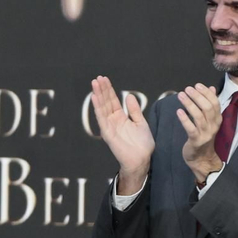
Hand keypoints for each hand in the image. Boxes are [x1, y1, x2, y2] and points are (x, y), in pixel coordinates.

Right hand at [89, 76, 154, 192]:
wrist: (142, 159)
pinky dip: (98, 107)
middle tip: (98, 78)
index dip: (109, 90)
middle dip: (102, 90)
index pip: (112, 101)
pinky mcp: (107, 133)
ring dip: (98, 95)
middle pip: (106, 102)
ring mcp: (109, 126)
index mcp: (120, 118)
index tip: (105, 79)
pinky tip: (95, 98)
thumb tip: (129, 96)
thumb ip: (134, 110)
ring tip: (94, 83)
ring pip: (102, 107)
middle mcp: (112, 120)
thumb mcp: (140, 123)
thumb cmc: (142, 144)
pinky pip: (101, 118)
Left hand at [176, 83, 224, 182]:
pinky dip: (185, 119)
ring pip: (199, 116)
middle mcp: (213, 125)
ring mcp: (205, 133)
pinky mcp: (196, 140)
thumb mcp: (209, 120)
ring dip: (189, 104)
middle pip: (207, 107)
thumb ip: (210, 104)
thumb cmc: (203, 136)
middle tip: (187, 89)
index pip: (215, 102)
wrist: (201, 157)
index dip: (206, 93)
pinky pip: (190, 128)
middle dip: (197, 96)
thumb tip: (212, 88)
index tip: (197, 85)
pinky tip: (178, 111)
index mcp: (217, 119)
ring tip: (181, 95)